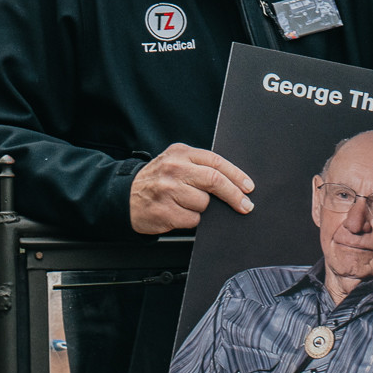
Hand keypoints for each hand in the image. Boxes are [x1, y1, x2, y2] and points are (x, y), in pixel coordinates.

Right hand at [130, 144, 253, 234]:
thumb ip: (199, 166)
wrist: (124, 196)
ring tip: (186, 204)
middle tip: (245, 205)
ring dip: (202, 208)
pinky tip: (177, 213)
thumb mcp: (175, 162)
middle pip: (215, 180)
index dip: (236, 175)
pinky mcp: (164, 211)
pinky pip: (192, 219)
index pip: (216, 161)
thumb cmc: (156, 180)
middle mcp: (174, 169)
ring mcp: (168, 190)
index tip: (248, 187)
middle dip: (234, 195)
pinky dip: (190, 219)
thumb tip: (234, 182)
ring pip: (204, 203)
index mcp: (181, 153)